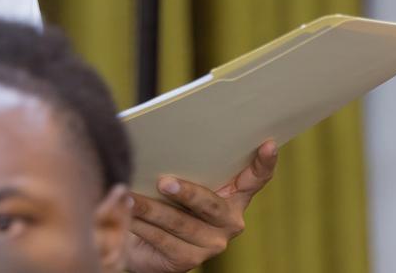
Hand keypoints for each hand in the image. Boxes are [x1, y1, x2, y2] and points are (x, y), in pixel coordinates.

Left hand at [122, 141, 277, 272]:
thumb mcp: (176, 176)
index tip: (268, 143)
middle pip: (210, 205)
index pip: (256, 178)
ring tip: (129, 196)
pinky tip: (127, 212)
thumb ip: (181, 161)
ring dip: (151, 209)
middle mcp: (229, 221)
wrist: (140, 239)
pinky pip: (163, 240)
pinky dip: (141, 224)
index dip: (264, 163)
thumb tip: (163, 134)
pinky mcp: (189, 260)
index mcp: (233, 195)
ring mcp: (212, 243)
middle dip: (187, 193)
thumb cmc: (161, 197)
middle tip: (164, 182)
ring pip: (180, 223)